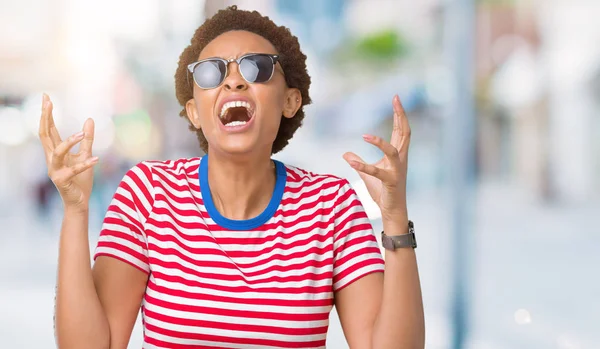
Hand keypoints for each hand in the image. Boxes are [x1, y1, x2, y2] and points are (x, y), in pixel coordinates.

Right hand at [38, 94, 97, 209]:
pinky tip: (97, 159)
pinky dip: (86, 164)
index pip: (48, 129)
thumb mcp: (86, 154)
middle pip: (45, 135)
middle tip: (48, 102)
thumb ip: (87, 138)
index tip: (46, 97)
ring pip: (57, 152)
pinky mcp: (63, 180)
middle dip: (46, 118)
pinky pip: (74, 170)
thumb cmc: (81, 178)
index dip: (47, 114)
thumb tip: (89, 119)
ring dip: (69, 142)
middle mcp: (51, 158)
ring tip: (81, 134)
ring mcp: (55, 169)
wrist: (79, 201)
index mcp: (55, 151)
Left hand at [343, 95, 410, 221]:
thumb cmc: (383, 192)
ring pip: (393, 151)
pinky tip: (351, 162)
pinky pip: (377, 172)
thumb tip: (345, 153)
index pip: (401, 130)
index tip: (396, 98)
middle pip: (404, 133)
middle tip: (396, 99)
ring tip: (365, 136)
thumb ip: (358, 161)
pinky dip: (364, 166)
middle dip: (401, 116)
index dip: (399, 114)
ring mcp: (397, 170)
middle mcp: (400, 159)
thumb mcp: (367, 173)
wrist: (392, 210)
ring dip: (379, 142)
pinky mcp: (390, 182)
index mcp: (397, 154)